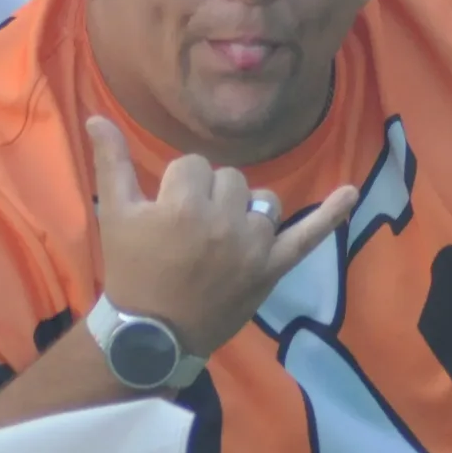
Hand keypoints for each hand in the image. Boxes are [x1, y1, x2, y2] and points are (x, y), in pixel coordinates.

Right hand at [87, 116, 356, 358]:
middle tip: (187, 233)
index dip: (175, 187)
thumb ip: (110, 162)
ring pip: (261, 200)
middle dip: (209, 196)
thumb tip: (98, 116)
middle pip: (228, 179)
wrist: (153, 336)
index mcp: (184, 206)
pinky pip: (308, 236)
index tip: (162, 217)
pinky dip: (332, 214)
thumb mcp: (114, 215)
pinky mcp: (273, 269)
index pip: (191, 165)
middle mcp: (224, 223)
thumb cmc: (131, 272)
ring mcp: (254, 247)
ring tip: (221, 236)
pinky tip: (353, 192)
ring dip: (245, 210)